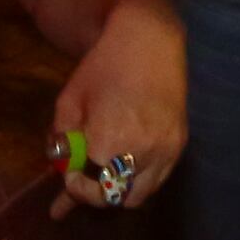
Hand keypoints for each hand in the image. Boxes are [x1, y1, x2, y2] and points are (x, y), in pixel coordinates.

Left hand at [49, 1, 185, 216]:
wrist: (149, 42)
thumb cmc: (102, 67)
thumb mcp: (70, 100)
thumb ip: (63, 138)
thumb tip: (59, 166)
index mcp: (108, 142)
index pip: (89, 187)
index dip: (74, 187)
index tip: (67, 177)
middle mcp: (140, 154)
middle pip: (114, 197)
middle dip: (94, 193)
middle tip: (81, 184)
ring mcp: (165, 152)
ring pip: (139, 195)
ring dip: (119, 190)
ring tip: (104, 176)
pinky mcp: (179, 146)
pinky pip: (158, 179)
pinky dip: (139, 179)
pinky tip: (126, 166)